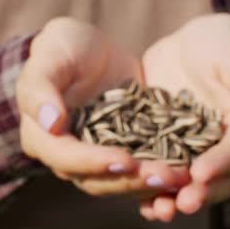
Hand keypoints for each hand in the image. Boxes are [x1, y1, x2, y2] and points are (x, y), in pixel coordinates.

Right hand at [17, 18, 190, 198]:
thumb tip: (51, 124)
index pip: (64, 157)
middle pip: (96, 180)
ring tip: (182, 177)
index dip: (92, 162)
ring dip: (151, 183)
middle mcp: (67, 156)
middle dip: (131, 180)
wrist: (93, 48)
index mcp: (40, 136)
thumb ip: (41, 86)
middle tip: (166, 175)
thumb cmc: (64, 45)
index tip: (124, 159)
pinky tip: (188, 173)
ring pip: (122, 182)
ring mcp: (97, 159)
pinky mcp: (126, 154)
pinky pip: (143, 172)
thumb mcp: (50, 53)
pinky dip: (162, 175)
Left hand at [139, 14, 229, 220]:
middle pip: (212, 181)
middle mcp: (217, 151)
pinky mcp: (157, 147)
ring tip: (155, 210)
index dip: (221, 165)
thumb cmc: (224, 47)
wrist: (191, 46)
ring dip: (168, 198)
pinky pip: (152, 170)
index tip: (202, 172)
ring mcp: (186, 152)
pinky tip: (124, 189)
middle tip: (181, 203)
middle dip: (197, 193)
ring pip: (181, 184)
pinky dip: (141, 184)